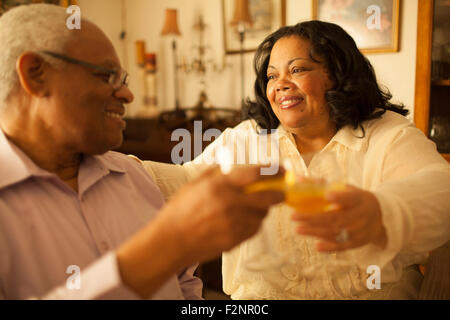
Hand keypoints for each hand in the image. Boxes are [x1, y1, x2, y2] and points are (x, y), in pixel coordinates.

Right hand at [117, 165, 283, 297]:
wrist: (171, 240)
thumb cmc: (179, 211)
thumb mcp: (194, 185)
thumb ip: (215, 174)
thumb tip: (230, 166)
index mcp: (220, 186)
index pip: (255, 174)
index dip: (272, 170)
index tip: (281, 169)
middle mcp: (230, 204)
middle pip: (267, 197)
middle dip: (278, 193)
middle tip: (281, 192)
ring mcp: (234, 223)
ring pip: (261, 215)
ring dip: (261, 210)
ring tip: (253, 208)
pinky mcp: (235, 239)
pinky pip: (253, 229)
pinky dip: (253, 224)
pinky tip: (243, 221)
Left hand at [291, 185, 386, 251]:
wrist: (379, 217)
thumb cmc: (355, 200)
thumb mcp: (345, 188)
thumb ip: (322, 185)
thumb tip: (298, 179)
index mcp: (359, 199)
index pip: (350, 198)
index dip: (340, 197)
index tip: (327, 195)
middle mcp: (360, 215)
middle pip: (336, 218)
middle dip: (314, 218)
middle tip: (294, 216)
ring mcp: (359, 231)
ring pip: (336, 233)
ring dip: (315, 232)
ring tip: (298, 229)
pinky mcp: (357, 243)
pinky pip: (342, 246)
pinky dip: (330, 247)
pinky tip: (317, 246)